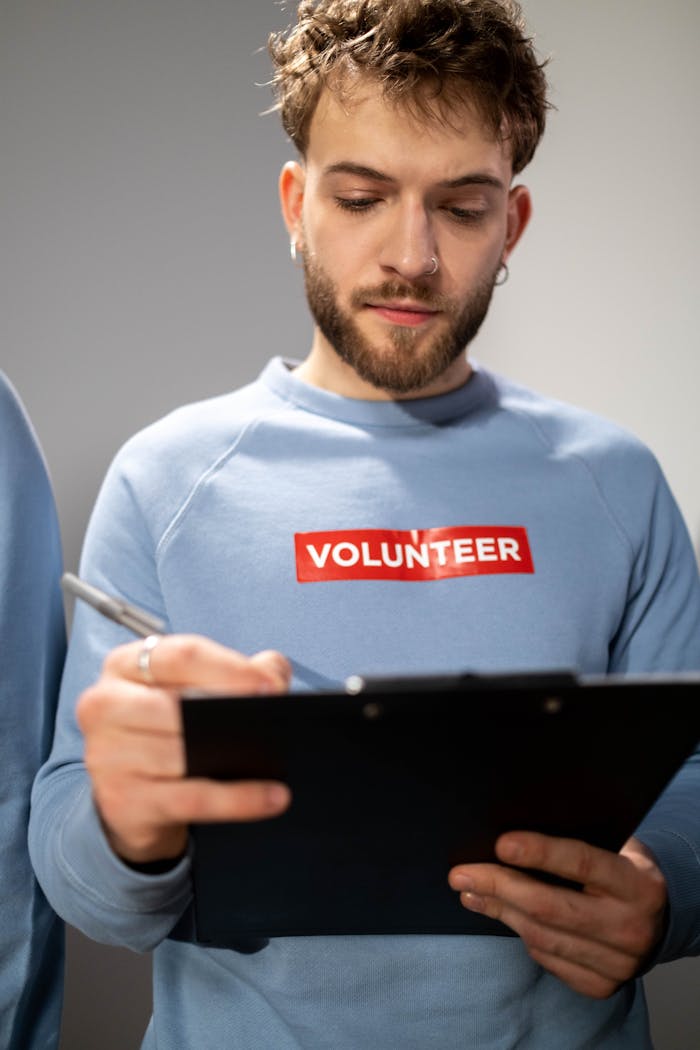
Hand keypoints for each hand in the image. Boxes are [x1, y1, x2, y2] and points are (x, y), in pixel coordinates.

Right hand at [77, 634, 291, 864]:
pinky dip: (238, 800)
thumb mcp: (192, 689)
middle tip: (278, 720)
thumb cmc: (166, 728)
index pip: (180, 656)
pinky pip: (192, 799)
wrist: (130, 795)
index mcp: (125, 665)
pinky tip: (273, 797)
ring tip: (283, 756)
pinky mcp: (121, 801)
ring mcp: (106, 755)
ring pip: (182, 754)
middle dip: (233, 712)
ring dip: (240, 758)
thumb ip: (238, 670)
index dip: (229, 668)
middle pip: (175, 705)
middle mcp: (105, 704)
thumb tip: (273, 671)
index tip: (268, 684)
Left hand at [448, 832, 666, 998]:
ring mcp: (618, 963)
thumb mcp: (616, 847)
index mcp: (638, 884)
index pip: (582, 863)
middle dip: (498, 886)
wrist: (658, 920)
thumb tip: (514, 828)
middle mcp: (631, 927)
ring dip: (499, 911)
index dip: (539, 852)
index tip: (499, 843)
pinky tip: (501, 914)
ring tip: (470, 891)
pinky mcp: (601, 985)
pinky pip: (547, 959)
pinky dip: (520, 935)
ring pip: (541, 937)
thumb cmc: (623, 870)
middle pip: (549, 907)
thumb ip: (577, 839)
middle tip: (460, 873)